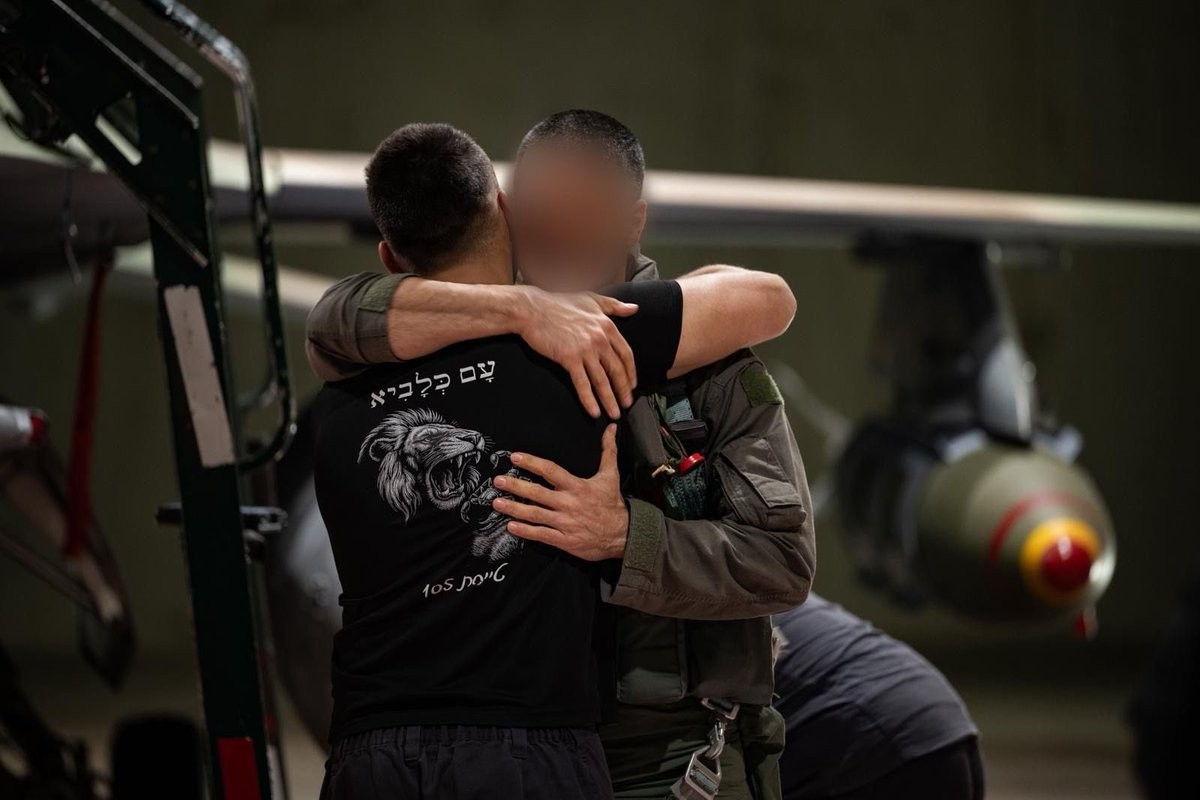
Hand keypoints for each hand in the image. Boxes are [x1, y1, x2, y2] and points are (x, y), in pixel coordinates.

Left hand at [491, 425, 627, 560]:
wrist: (624, 534)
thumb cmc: (612, 504)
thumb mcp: (611, 475)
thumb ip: (608, 450)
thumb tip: (611, 428)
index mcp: (577, 486)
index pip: (550, 471)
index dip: (532, 463)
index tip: (515, 457)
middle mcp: (568, 503)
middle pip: (536, 493)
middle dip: (515, 486)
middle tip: (497, 481)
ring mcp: (565, 523)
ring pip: (535, 514)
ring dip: (514, 509)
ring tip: (497, 503)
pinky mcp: (565, 540)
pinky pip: (541, 534)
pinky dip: (525, 531)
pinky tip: (510, 527)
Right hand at [515, 289, 638, 418]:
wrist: (532, 309)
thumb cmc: (559, 304)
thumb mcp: (591, 299)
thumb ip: (614, 306)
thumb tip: (634, 308)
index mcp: (606, 326)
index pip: (626, 354)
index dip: (631, 372)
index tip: (632, 384)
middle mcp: (599, 339)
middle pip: (617, 370)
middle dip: (623, 390)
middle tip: (626, 404)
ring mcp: (585, 350)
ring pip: (602, 380)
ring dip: (609, 400)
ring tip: (614, 413)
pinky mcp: (569, 358)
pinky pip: (583, 384)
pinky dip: (589, 400)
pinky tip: (594, 411)